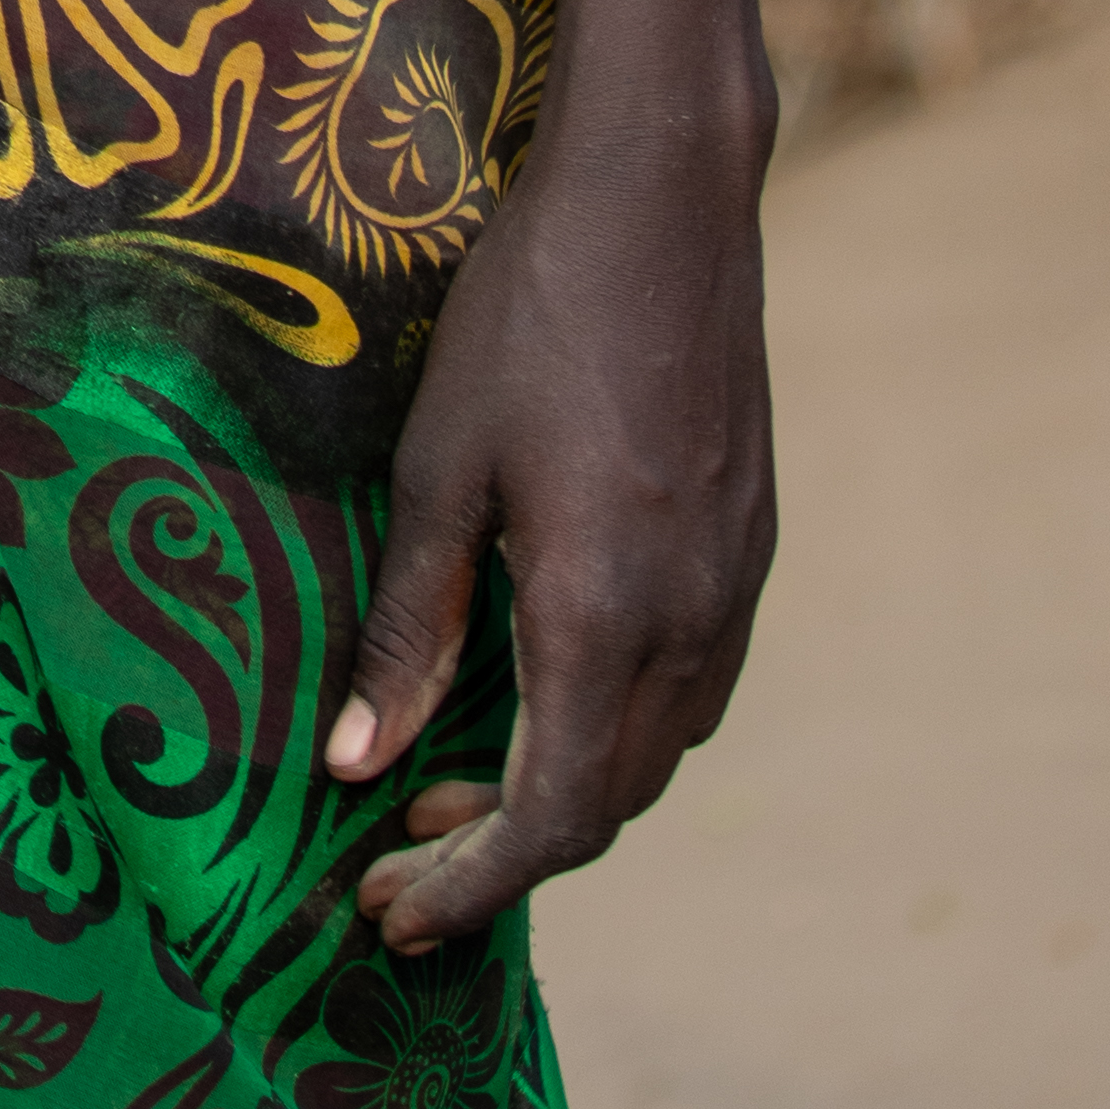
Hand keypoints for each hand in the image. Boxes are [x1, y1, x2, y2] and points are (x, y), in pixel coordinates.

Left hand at [323, 0, 775, 942]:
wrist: (664, 199)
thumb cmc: (532, 315)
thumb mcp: (441, 465)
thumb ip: (410, 622)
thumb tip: (357, 765)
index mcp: (605, 616)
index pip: (552, 819)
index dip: (470, 883)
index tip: (389, 909)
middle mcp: (690, 625)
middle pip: (609, 804)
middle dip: (503, 850)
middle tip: (399, 851)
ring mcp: (735, 588)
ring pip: (659, 752)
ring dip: (564, 789)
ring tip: (454, 773)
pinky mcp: (751, 546)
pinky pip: (693, 685)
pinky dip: (616, 724)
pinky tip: (546, 683)